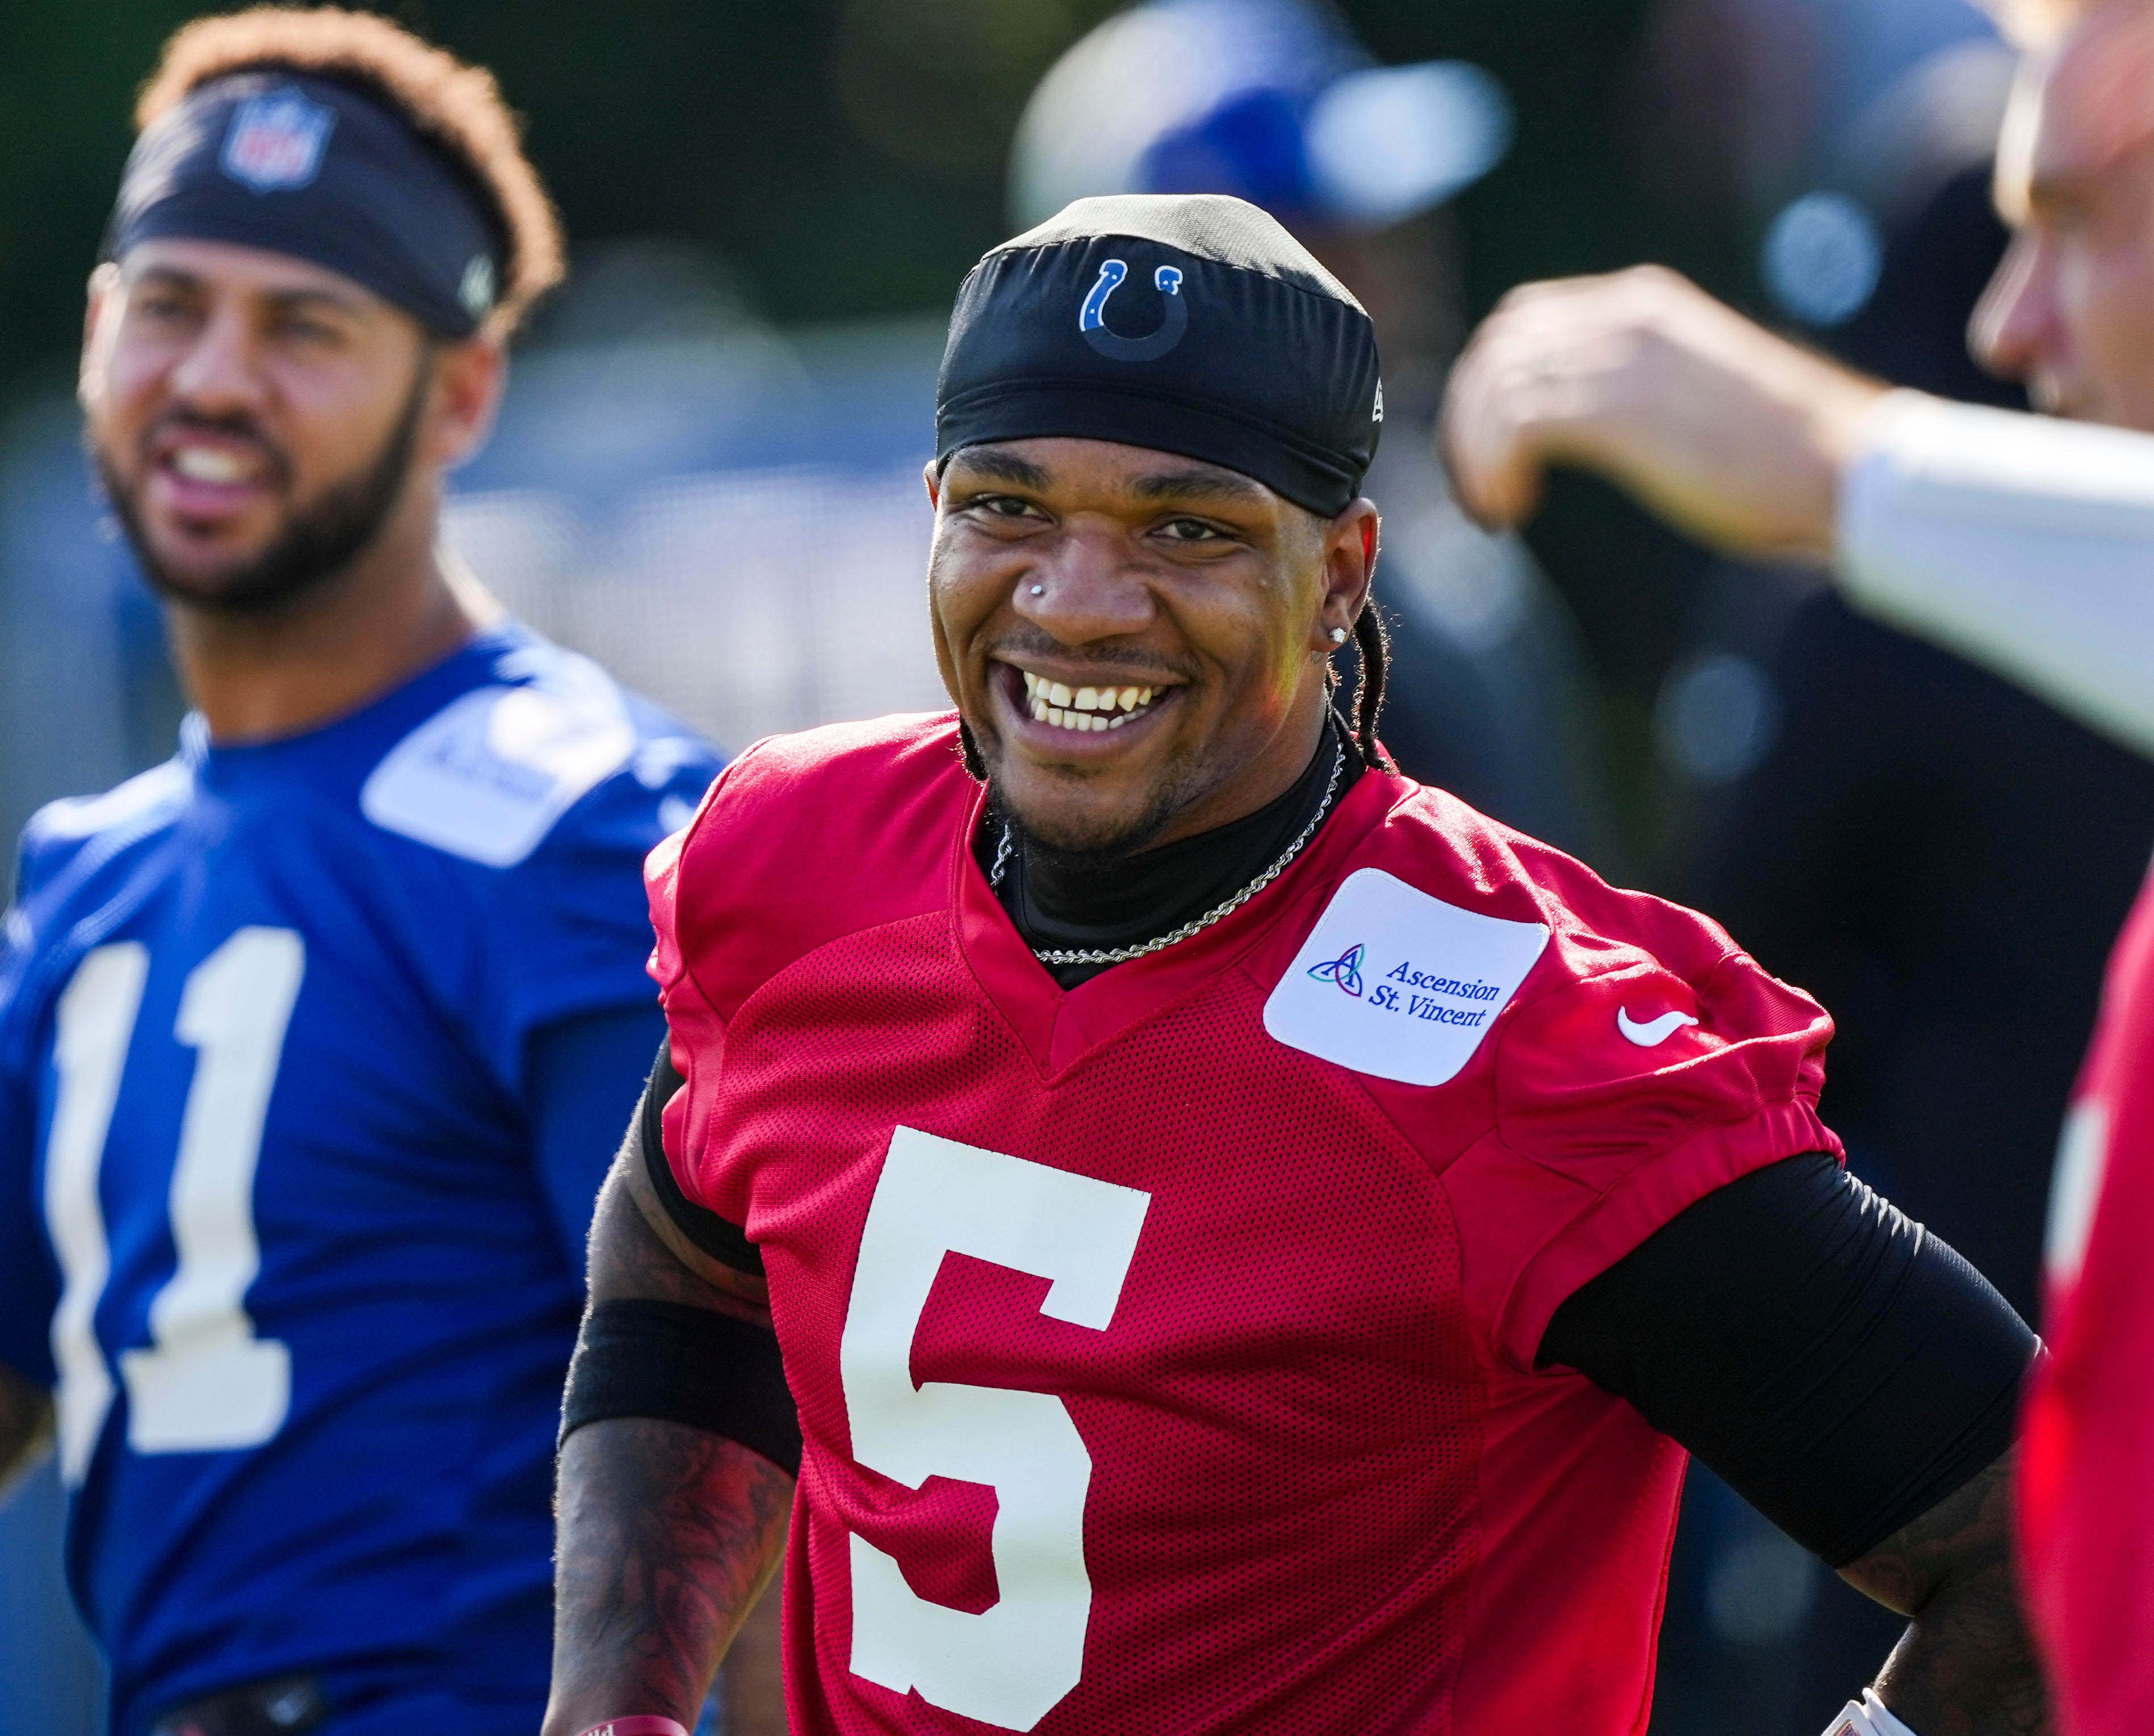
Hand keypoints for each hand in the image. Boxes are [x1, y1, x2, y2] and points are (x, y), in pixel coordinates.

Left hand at [1439, 266, 1888, 560]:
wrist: (1846, 468)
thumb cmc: (1784, 452)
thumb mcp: (1695, 390)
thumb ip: (1636, 384)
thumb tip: (1584, 417)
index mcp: (1643, 304)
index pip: (1522, 321)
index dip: (1486, 386)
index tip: (1490, 450)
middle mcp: (1625, 318)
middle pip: (1494, 351)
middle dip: (1468, 422)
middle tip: (1479, 487)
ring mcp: (1622, 360)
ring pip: (1494, 389)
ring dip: (1473, 455)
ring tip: (1494, 509)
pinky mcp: (1621, 411)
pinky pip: (1514, 426)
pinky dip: (1492, 470)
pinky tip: (1513, 510)